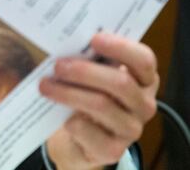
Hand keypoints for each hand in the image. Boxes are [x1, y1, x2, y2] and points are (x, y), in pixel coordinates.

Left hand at [39, 33, 157, 169]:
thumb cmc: (89, 95)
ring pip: (101, 105)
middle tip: (58, 65)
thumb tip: (63, 42)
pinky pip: (88, 131)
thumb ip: (89, 59)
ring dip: (69, 93)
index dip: (121, 48)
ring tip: (45, 85)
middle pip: (120, 83)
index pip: (144, 60)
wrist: (81, 138)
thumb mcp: (93, 76)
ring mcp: (131, 129)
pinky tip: (60, 115)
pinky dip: (71, 120)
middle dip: (85, 71)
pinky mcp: (113, 150)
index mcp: (144, 79)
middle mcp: (144, 104)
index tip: (94, 39)